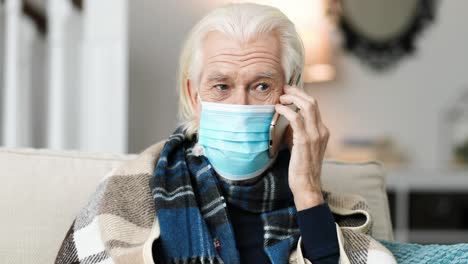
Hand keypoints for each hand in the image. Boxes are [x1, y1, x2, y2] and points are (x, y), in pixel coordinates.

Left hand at [274, 85, 329, 209]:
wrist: (307, 185)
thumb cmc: (301, 168)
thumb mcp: (302, 146)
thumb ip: (297, 132)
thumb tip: (286, 119)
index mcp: (322, 131)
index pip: (314, 106)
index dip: (301, 96)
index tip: (288, 92)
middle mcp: (321, 130)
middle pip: (312, 101)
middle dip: (297, 92)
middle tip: (284, 89)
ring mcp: (315, 135)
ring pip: (307, 105)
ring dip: (292, 98)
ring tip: (280, 98)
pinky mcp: (305, 141)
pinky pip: (297, 118)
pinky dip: (287, 110)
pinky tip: (278, 109)